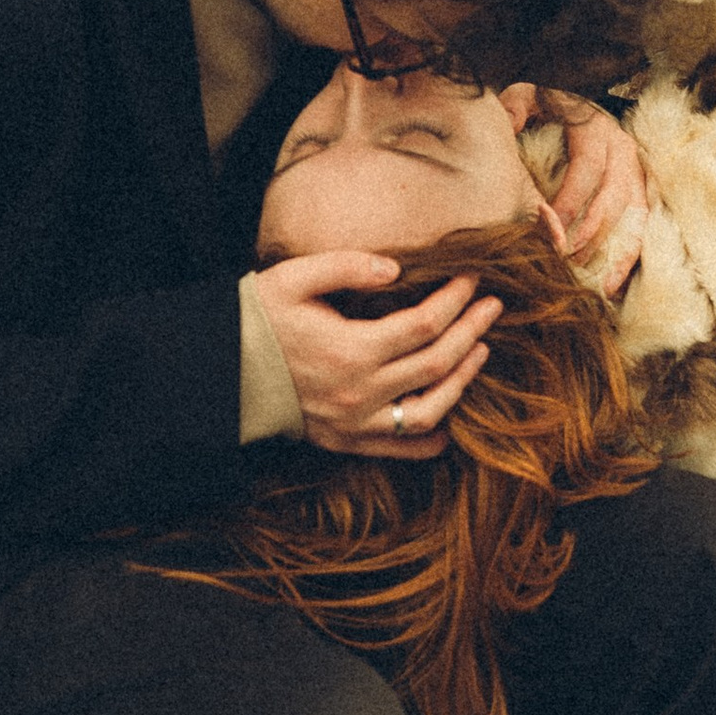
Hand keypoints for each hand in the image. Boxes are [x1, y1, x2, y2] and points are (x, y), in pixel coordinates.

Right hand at [252, 250, 502, 457]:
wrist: (222, 372)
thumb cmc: (259, 318)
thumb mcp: (295, 278)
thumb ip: (347, 266)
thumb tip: (395, 269)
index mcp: (351, 349)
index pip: (424, 323)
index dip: (455, 300)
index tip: (472, 279)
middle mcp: (361, 392)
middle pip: (437, 364)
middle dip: (472, 332)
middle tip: (493, 307)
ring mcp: (356, 423)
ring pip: (429, 410)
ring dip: (463, 381)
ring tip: (480, 351)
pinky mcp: (347, 441)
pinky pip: (401, 448)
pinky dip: (432, 438)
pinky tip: (451, 420)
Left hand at [531, 91, 648, 295]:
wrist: (578, 95)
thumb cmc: (548, 103)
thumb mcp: (529, 95)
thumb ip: (514, 109)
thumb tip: (504, 131)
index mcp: (596, 128)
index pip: (586, 169)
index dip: (571, 202)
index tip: (550, 229)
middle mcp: (623, 148)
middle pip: (615, 196)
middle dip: (592, 232)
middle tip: (568, 259)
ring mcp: (636, 170)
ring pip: (636, 216)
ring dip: (617, 250)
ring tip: (598, 283)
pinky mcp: (640, 189)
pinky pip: (642, 227)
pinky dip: (630, 256)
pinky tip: (612, 283)